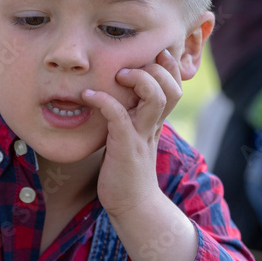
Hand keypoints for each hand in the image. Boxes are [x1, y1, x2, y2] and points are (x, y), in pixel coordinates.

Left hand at [81, 48, 182, 216]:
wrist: (133, 205)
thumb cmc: (127, 170)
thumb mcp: (133, 137)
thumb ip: (131, 116)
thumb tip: (114, 95)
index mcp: (156, 120)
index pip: (174, 86)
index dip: (168, 66)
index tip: (151, 55)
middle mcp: (153, 124)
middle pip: (172, 87)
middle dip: (156, 69)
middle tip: (128, 68)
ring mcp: (141, 134)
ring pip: (155, 97)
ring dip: (138, 79)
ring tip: (117, 75)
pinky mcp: (125, 146)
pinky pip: (118, 115)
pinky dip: (104, 100)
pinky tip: (87, 95)